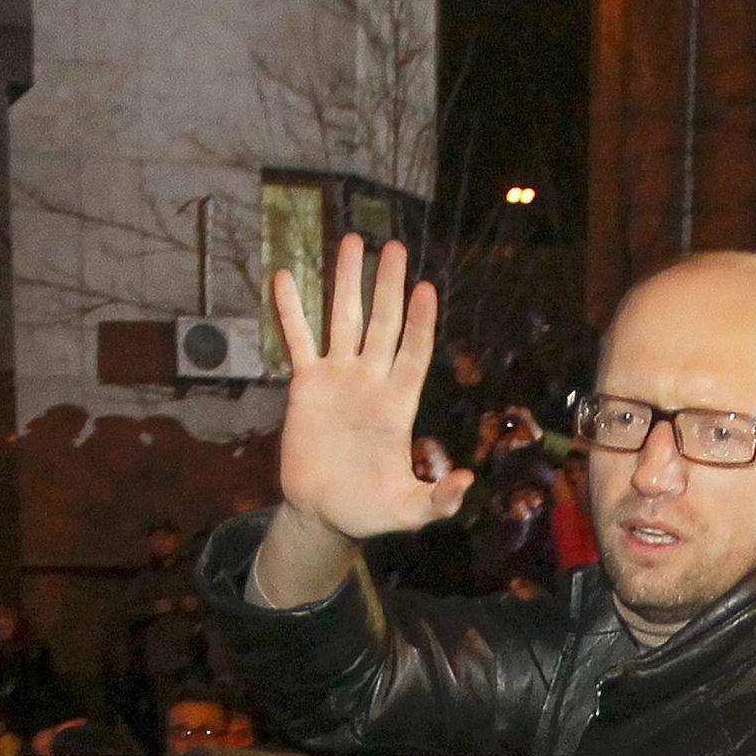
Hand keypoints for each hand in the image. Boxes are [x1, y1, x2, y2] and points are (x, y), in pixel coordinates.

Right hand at [271, 237, 475, 547]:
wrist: (323, 513)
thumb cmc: (369, 511)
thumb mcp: (409, 512)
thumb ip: (437, 499)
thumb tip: (467, 482)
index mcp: (398, 404)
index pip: (413, 354)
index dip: (419, 324)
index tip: (425, 289)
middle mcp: (371, 381)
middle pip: (382, 324)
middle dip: (388, 286)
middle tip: (394, 247)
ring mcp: (339, 378)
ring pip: (344, 320)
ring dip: (347, 282)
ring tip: (352, 241)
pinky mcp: (306, 385)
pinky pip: (299, 340)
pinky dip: (292, 311)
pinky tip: (288, 276)